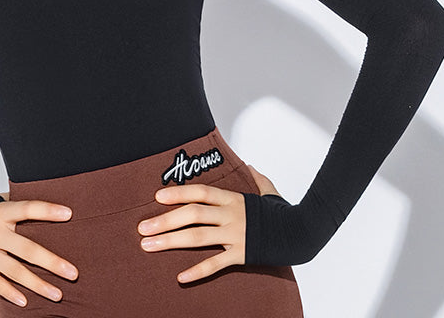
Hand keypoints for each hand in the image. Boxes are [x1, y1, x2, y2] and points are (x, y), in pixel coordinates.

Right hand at [0, 198, 78, 306]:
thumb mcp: (4, 202)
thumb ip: (23, 206)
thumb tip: (55, 207)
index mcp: (3, 212)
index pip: (28, 208)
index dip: (48, 211)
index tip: (69, 214)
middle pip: (26, 248)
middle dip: (51, 262)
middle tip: (73, 273)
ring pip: (14, 270)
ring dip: (37, 284)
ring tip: (57, 294)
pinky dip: (10, 293)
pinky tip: (25, 301)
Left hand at [136, 163, 283, 283]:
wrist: (302, 232)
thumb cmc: (280, 211)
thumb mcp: (267, 189)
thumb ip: (255, 178)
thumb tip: (248, 165)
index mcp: (232, 198)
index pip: (200, 192)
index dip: (178, 193)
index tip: (157, 197)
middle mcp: (231, 215)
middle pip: (192, 215)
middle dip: (165, 220)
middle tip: (142, 227)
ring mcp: (235, 235)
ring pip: (198, 238)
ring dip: (170, 241)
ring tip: (148, 246)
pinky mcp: (242, 255)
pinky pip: (217, 264)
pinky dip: (198, 271)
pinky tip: (180, 277)